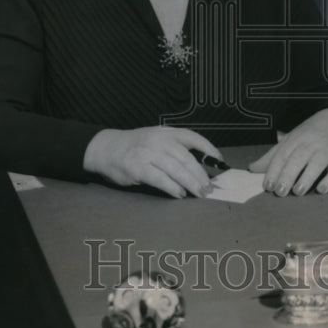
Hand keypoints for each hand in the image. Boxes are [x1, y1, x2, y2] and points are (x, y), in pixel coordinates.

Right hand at [83, 125, 223, 197]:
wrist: (107, 148)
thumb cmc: (136, 145)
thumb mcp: (156, 137)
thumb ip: (174, 147)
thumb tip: (198, 167)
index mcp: (166, 132)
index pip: (192, 137)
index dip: (208, 148)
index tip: (219, 160)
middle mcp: (159, 140)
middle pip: (186, 158)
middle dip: (200, 175)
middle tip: (209, 188)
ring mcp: (148, 153)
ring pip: (176, 170)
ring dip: (190, 183)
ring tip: (199, 194)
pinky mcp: (138, 168)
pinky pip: (160, 179)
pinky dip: (172, 188)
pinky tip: (180, 194)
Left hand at [248, 108, 327, 195]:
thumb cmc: (312, 134)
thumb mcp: (291, 139)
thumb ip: (273, 156)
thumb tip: (252, 169)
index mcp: (296, 139)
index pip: (283, 154)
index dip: (274, 170)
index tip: (267, 186)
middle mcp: (312, 142)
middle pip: (298, 158)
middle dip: (288, 175)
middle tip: (280, 192)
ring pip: (317, 162)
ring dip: (307, 177)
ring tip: (298, 192)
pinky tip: (322, 189)